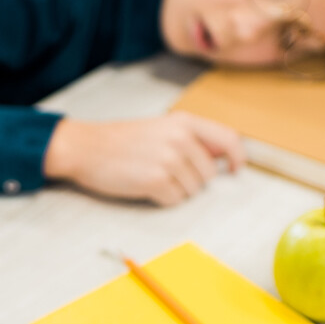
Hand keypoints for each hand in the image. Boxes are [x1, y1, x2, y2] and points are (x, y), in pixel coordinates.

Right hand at [43, 112, 245, 205]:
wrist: (86, 147)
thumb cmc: (120, 140)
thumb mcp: (161, 128)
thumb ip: (192, 138)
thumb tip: (222, 156)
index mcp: (184, 122)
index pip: (228, 139)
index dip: (238, 157)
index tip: (235, 169)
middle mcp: (181, 138)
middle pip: (209, 175)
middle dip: (192, 180)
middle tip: (165, 171)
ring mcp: (169, 160)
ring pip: (193, 191)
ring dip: (176, 190)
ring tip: (152, 176)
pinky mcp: (156, 180)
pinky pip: (175, 201)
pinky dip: (162, 199)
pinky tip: (144, 186)